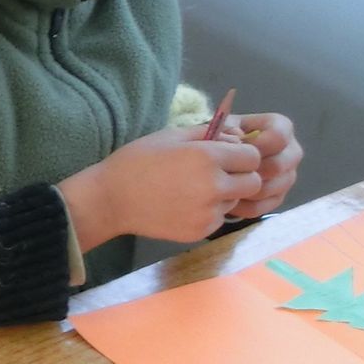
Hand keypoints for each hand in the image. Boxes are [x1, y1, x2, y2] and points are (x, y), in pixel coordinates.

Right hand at [59, 126, 263, 248]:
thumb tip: (239, 135)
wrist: (110, 199)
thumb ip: (209, 133)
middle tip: (218, 175)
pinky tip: (185, 205)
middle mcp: (214, 185)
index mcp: (209, 157)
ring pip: (235, 201)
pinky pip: (219, 219)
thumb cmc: (138, 160)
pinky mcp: (200, 231)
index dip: (242, 155)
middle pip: (253, 182)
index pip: (253, 157)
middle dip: (241, 177)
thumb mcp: (172, 136)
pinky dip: (209, 212)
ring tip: (194, 191)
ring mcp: (208, 212)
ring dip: (224, 195)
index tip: (226, 157)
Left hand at [228, 112, 301, 218]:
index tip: (236, 151)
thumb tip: (237, 136)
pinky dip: (241, 205)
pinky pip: (261, 206)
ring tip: (224, 185)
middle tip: (228, 172)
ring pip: (270, 188)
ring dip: (244, 188)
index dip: (255, 146)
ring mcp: (287, 176)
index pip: (279, 137)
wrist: (218, 161)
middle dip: (249, 170)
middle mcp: (291, 152)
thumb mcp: (221, 128)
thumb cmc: (221, 140)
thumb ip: (227, 130)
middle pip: (277, 166)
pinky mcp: (278, 198)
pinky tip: (226, 198)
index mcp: (280, 127)